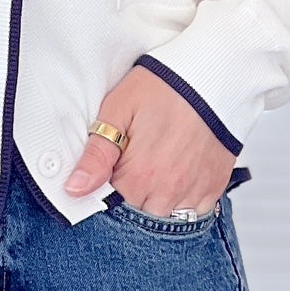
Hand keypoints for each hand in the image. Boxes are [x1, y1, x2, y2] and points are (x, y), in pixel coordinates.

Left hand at [65, 64, 236, 214]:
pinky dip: (185, 198)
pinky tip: (181, 169)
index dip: (110, 181)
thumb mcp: (118, 110)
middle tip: (140, 155)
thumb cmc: (161, 87)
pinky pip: (195, 211)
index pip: (111, 203)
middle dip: (134, 190)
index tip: (117, 161)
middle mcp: (167, 192)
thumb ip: (96, 155)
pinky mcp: (214, 188)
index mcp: (138, 177)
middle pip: (139, 211)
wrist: (211, 75)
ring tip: (160, 161)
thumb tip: (75, 188)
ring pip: (166, 214)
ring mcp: (193, 193)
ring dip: (159, 196)